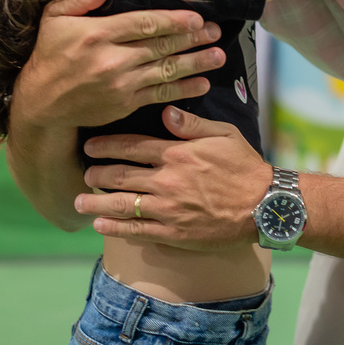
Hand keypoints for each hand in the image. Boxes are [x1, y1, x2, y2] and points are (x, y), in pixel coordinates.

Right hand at [10, 0, 225, 130]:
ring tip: (219, 56)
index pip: (143, 24)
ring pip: (166, 71)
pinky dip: (183, 90)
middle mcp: (112, 60)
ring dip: (196, 63)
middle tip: (216, 32)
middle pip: (161, 46)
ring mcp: (121, 84)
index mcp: (98, 35)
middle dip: (192, 39)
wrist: (40, 103)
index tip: (196, 18)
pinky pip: (160, 95)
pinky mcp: (125, 104)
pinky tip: (202, 83)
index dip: (173, 21)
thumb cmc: (50, 55)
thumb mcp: (53, 18)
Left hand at [74, 107, 272, 250]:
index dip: (107, 146)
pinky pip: (137, 230)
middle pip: (120, 176)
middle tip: (83, 173)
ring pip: (121, 204)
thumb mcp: (223, 135)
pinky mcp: (173, 233)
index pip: (132, 147)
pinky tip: (99, 224)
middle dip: (96, 173)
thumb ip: (192, 123)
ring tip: (79, 201)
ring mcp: (167, 209)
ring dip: (96, 202)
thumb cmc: (245, 167)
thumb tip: (165, 111)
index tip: (90, 146)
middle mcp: (166, 180)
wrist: (264, 205)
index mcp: (177, 153)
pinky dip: (114, 227)